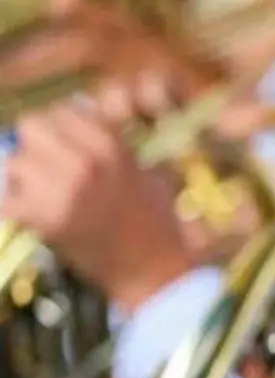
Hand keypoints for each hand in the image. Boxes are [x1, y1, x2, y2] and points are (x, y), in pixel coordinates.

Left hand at [3, 97, 194, 309]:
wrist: (152, 267)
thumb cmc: (156, 220)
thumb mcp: (149, 171)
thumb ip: (118, 144)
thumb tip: (83, 121)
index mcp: (112, 145)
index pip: (62, 110)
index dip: (57, 124)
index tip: (59, 140)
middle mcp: (86, 162)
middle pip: (31, 125)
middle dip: (32, 141)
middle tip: (41, 160)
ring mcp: (63, 191)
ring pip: (14, 161)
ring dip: (20, 174)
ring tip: (35, 189)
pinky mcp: (46, 222)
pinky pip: (5, 200)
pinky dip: (11, 204)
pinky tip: (26, 210)